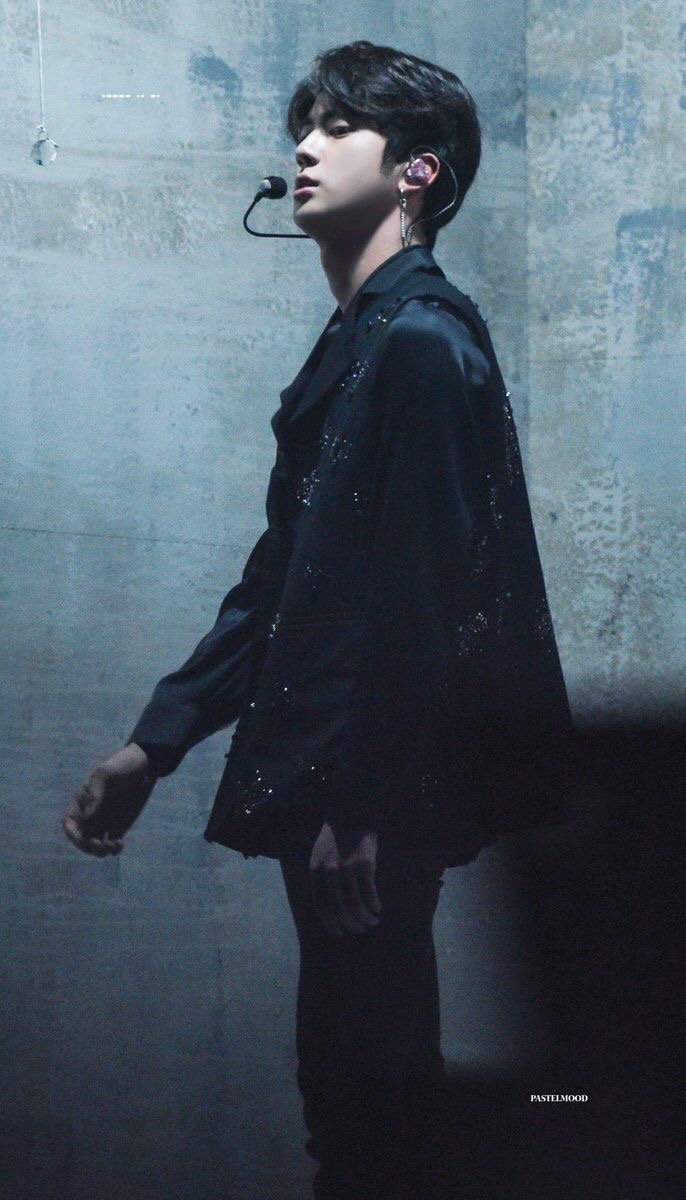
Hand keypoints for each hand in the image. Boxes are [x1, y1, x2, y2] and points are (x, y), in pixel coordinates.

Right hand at [62, 743, 156, 856]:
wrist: (143, 767)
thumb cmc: (120, 766)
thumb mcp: (106, 775)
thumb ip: (95, 795)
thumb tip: (86, 820)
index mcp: (81, 802)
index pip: (69, 823)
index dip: (72, 834)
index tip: (83, 839)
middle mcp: (89, 815)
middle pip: (81, 839)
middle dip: (88, 847)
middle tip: (101, 845)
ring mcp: (103, 822)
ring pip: (95, 845)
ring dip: (100, 851)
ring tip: (114, 845)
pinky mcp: (118, 827)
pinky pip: (111, 844)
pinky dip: (113, 849)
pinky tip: (120, 844)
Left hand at [309, 821, 381, 936]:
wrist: (351, 814)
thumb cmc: (335, 838)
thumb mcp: (319, 857)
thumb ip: (320, 879)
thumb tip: (328, 908)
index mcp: (315, 871)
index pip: (321, 906)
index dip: (331, 923)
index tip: (340, 933)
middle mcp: (329, 872)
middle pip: (339, 908)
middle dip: (350, 924)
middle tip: (359, 929)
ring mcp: (347, 868)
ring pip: (355, 904)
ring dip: (365, 918)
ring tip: (372, 922)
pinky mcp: (365, 864)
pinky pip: (369, 892)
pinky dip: (374, 904)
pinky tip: (378, 908)